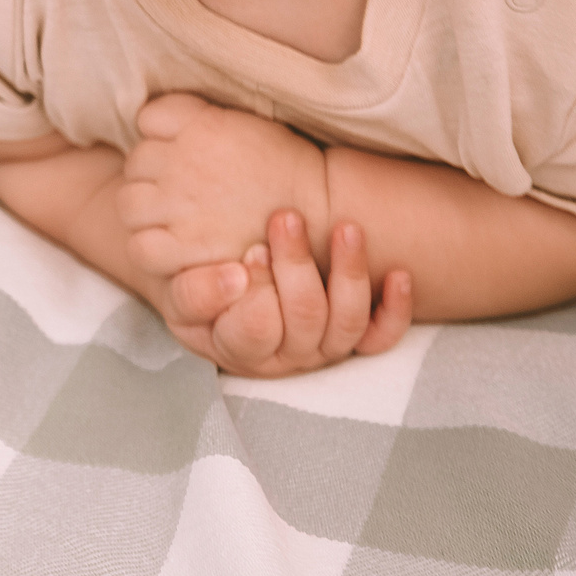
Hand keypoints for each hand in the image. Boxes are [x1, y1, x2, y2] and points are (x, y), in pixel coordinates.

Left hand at [118, 93, 328, 279]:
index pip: (149, 117)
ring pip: (129, 202)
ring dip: (144, 211)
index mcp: (200, 124)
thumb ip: (204, 121)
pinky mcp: (185, 245)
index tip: (178, 150)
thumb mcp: (246, 125)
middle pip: (137, 161)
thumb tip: (165, 120)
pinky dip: (149, 247)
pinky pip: (141, 246)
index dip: (160, 135)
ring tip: (170, 220)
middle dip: (151, 175)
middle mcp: (183, 159)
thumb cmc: (288, 171)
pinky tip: (170, 248)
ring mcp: (179, 203)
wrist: (323, 215)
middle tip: (178, 192)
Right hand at [161, 211, 412, 376]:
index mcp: (236, 349)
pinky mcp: (352, 339)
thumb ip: (193, 292)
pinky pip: (381, 336)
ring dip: (349, 273)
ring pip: (346, 323)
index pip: (252, 331)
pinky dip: (395, 309)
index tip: (249, 253)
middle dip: (298, 266)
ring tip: (345, 228)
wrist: (221, 286)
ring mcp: (322, 350)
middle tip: (286, 219)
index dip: (257, 294)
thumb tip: (235, 276)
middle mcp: (285, 356)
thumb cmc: (194, 282)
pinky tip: (398, 275)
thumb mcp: (177, 291)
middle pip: (303, 319)